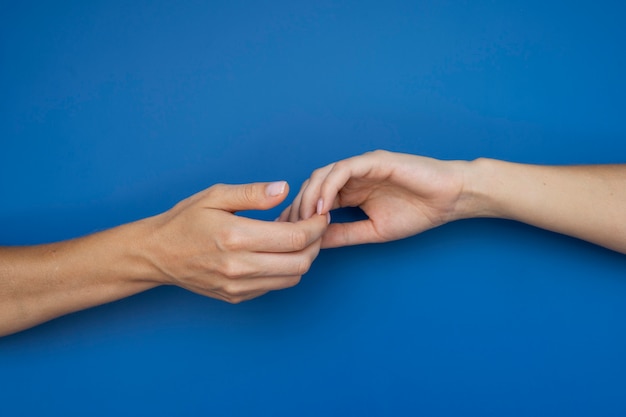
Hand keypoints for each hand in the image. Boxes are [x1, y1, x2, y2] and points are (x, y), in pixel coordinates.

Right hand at [144, 181, 328, 302]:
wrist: (157, 254)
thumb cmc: (185, 221)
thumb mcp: (216, 196)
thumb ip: (253, 193)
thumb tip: (284, 190)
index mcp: (236, 237)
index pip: (295, 238)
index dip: (316, 227)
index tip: (320, 216)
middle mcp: (239, 266)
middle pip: (301, 262)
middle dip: (316, 244)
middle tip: (314, 227)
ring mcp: (238, 286)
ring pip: (292, 278)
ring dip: (303, 258)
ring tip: (295, 238)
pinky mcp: (236, 297)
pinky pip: (274, 286)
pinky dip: (285, 270)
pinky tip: (276, 252)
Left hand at [279, 150, 469, 247]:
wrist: (450, 199)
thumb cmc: (418, 212)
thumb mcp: (373, 231)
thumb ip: (345, 234)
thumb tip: (316, 243)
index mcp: (350, 191)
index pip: (315, 199)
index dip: (298, 215)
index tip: (285, 236)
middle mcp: (351, 176)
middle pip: (311, 186)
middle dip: (297, 208)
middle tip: (289, 231)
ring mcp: (361, 166)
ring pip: (322, 175)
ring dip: (309, 198)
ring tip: (304, 222)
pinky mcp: (373, 160)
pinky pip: (342, 171)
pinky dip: (328, 188)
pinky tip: (323, 209)